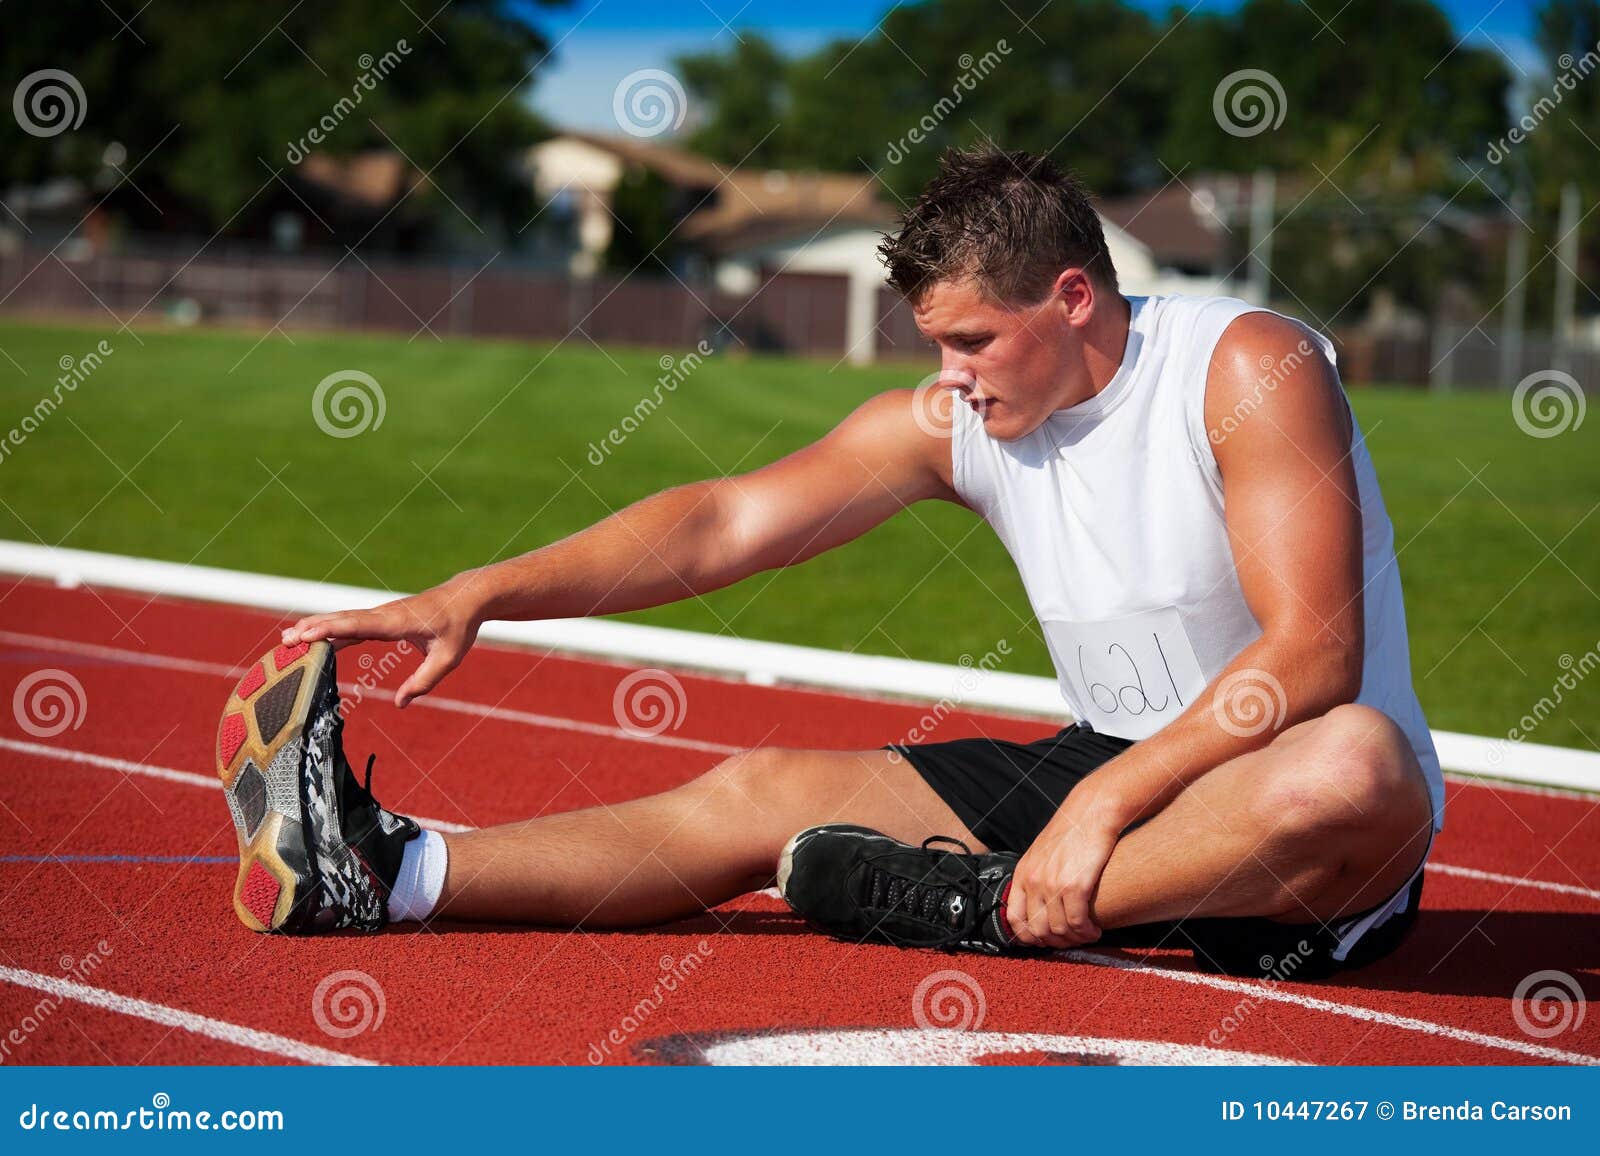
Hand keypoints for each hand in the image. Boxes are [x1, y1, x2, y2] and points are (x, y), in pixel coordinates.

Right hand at [281, 579, 484, 707]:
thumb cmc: (458, 627)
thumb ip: (424, 682)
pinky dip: (331, 630)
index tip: (307, 635)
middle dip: (313, 629)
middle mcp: (384, 615)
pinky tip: (314, 639)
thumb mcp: (448, 659)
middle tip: (285, 641)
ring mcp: (381, 614)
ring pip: (343, 619)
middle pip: (343, 620)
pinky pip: (352, 623)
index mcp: (398, 622)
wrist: (466, 598)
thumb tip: (401, 704)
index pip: (359, 625)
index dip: (332, 630)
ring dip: (316, 627)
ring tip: (287, 638)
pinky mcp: (382, 618)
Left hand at [1006, 793, 1123, 948]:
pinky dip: (1087, 932)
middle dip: (1056, 942)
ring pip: (1059, 930)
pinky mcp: (1075, 885)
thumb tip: (1039, 904)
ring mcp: (1052, 884)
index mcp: (1022, 874)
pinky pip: (1077, 923)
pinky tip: (1095, 929)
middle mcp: (1033, 881)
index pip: (1014, 919)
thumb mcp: (1041, 853)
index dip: (1029, 938)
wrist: (1091, 812)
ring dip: (1075, 939)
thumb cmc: (1071, 832)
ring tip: (1087, 934)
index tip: (1045, 941)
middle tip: (1072, 940)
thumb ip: (1036, 876)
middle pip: (1037, 930)